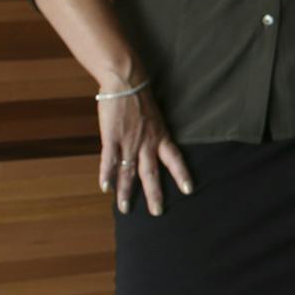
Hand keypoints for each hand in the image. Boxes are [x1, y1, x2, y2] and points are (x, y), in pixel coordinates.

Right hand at [98, 85, 190, 216]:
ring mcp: (129, 142)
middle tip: (156, 212)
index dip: (181, 174)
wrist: (126, 82)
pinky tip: (106, 187)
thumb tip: (153, 148)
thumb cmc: (140, 99)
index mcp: (161, 137)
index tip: (188, 190)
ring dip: (127, 192)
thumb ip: (155, 135)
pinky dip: (107, 174)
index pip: (175, 159)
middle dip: (154, 194)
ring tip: (125, 209)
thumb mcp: (156, 118)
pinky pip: (109, 160)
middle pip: (152, 173)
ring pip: (129, 172)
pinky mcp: (112, 138)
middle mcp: (147, 143)